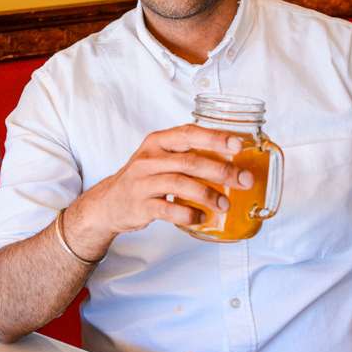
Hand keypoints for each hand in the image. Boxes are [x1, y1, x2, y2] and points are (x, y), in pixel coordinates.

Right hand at [64, 124, 251, 259]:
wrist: (108, 203)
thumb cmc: (143, 178)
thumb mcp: (160, 157)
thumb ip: (188, 154)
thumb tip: (232, 160)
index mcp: (157, 142)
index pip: (188, 134)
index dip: (214, 138)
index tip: (237, 145)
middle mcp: (148, 159)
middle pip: (189, 161)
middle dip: (221, 170)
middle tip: (243, 180)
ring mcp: (142, 182)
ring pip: (180, 184)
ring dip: (208, 195)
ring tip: (225, 204)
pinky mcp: (140, 206)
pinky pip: (168, 210)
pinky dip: (189, 215)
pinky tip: (201, 218)